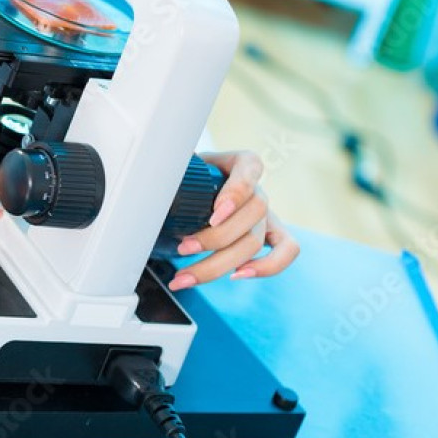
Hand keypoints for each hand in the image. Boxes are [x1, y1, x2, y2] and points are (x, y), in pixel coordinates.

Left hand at [168, 150, 299, 290]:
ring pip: (256, 241)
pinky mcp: (272, 234)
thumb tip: (150, 188)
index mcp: (241, 162)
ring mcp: (267, 213)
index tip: (214, 214)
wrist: (201, 186)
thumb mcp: (185, 168)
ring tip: (186, 275)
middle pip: (253, 214)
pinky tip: (236, 275)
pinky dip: (267, 266)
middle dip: (216, 237)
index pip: (250, 168)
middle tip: (183, 248)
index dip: (236, 194)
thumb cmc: (193, 177)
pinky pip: (286, 251)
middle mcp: (258, 188)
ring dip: (220, 263)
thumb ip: (179, 175)